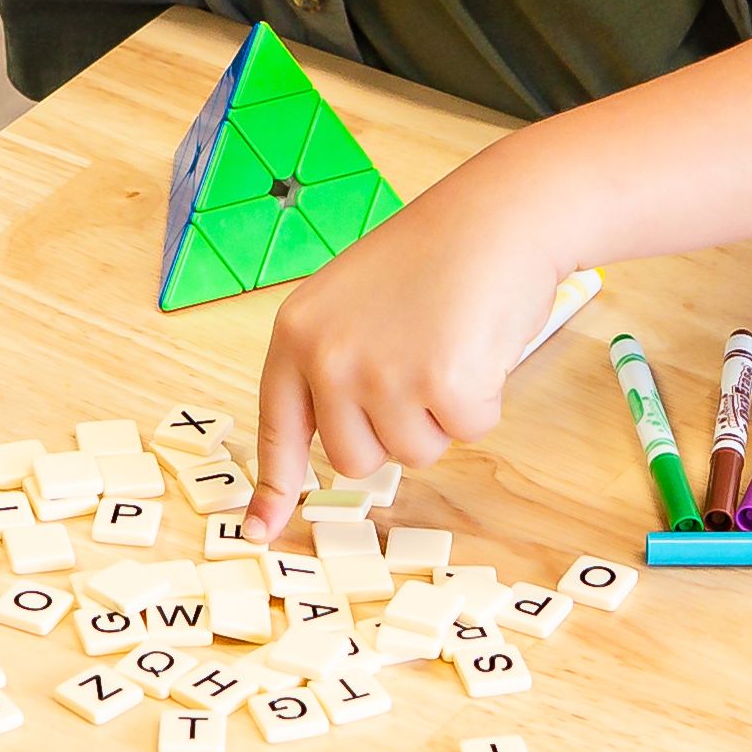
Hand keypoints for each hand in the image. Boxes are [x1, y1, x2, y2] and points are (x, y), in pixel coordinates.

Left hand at [242, 139, 569, 539]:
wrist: (492, 218)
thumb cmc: (431, 261)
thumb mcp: (352, 307)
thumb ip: (334, 369)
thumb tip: (338, 452)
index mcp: (296, 336)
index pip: (277, 426)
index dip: (273, 486)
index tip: (259, 533)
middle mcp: (327, 359)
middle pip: (355, 459)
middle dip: (395, 432)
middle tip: (419, 364)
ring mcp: (381, 374)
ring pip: (414, 453)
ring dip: (442, 415)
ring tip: (447, 345)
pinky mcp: (439, 384)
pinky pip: (467, 433)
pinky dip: (484, 401)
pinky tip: (479, 347)